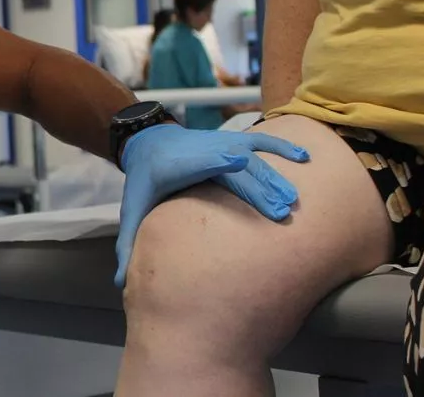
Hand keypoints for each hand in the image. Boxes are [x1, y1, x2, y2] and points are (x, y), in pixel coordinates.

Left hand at [113, 123, 308, 286]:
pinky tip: (304, 158)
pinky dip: (281, 146)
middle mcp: (199, 151)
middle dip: (255, 185)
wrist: (150, 144)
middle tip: (280, 212)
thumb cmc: (144, 183)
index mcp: (172, 167)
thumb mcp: (132, 209)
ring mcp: (218, 143)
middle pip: (231, 166)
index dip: (215, 158)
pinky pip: (260, 141)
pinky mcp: (232, 141)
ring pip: (250, 155)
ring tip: (292, 198)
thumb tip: (120, 282)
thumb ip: (128, 243)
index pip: (196, 160)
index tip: (236, 161)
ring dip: (273, 175)